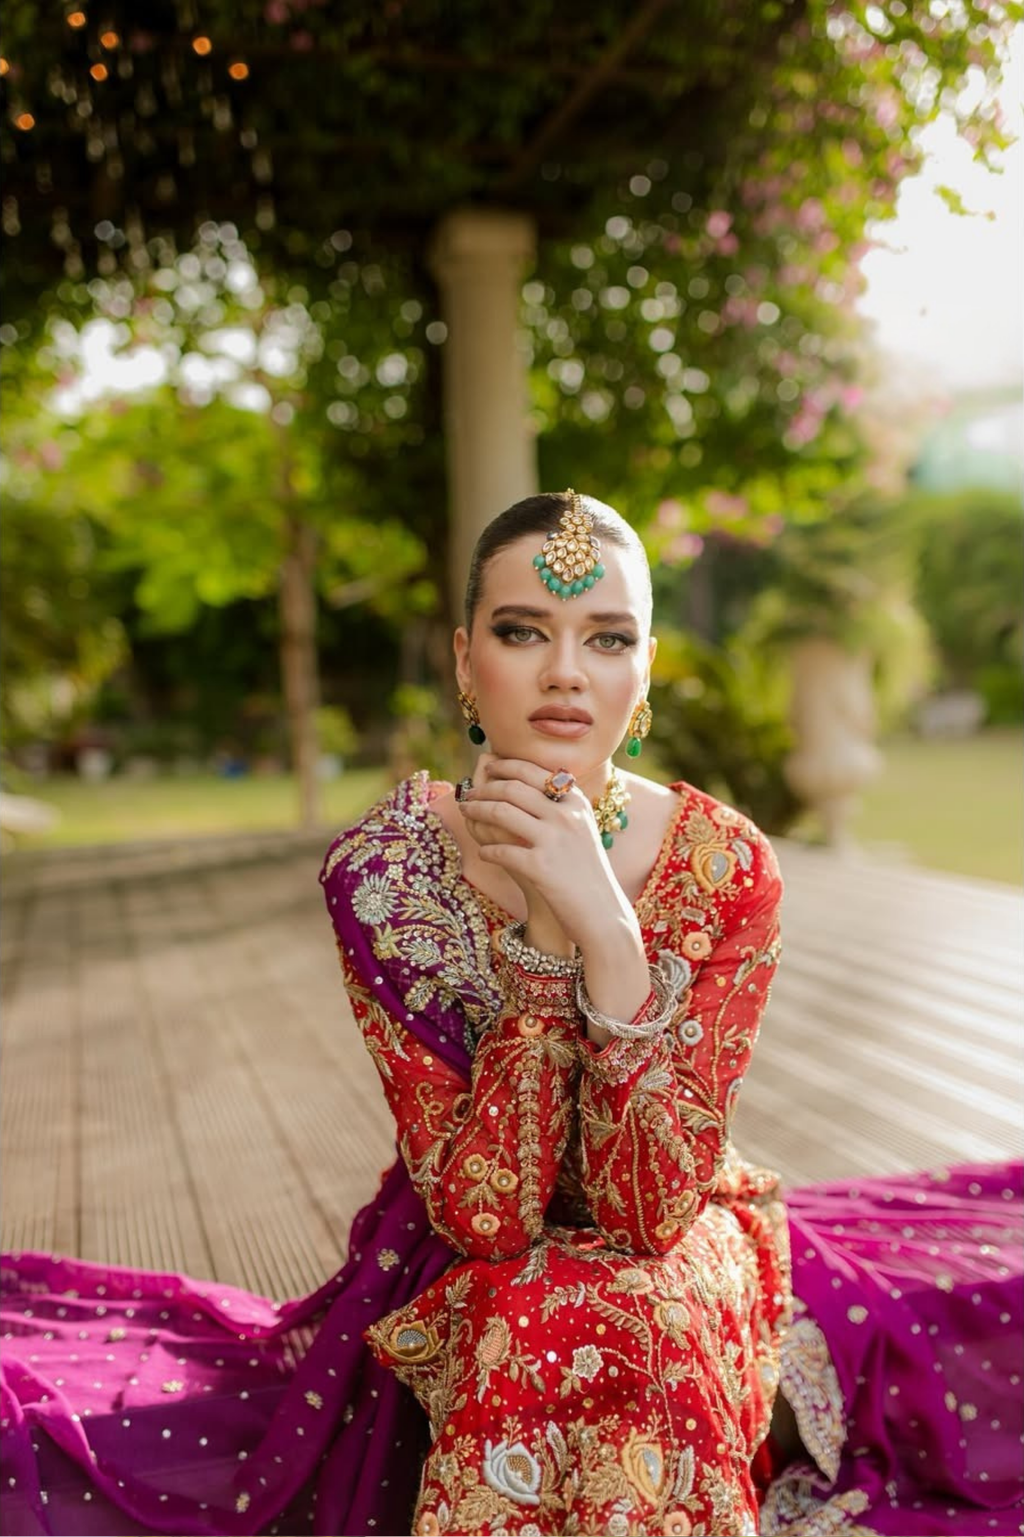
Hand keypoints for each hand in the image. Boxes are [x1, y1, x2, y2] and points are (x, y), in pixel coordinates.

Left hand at [458, 756, 624, 951]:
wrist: (602, 912)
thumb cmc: (587, 871)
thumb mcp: (580, 830)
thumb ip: (558, 805)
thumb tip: (521, 783)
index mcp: (575, 801)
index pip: (532, 771)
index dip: (505, 766)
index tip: (488, 767)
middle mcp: (565, 815)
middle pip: (512, 788)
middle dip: (484, 788)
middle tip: (468, 794)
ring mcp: (553, 840)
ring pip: (501, 813)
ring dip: (476, 811)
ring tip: (466, 813)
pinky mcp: (540, 867)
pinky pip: (500, 851)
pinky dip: (487, 850)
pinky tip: (483, 852)